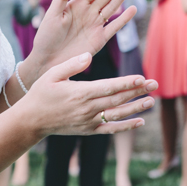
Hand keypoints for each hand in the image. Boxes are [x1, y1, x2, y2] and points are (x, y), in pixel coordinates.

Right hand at [20, 53, 156, 136]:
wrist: (32, 120)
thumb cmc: (41, 93)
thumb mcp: (52, 74)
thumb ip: (72, 64)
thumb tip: (89, 55)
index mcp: (80, 93)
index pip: (108, 87)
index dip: (127, 83)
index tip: (141, 78)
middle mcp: (87, 108)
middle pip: (117, 99)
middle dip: (138, 92)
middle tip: (155, 84)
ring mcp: (89, 121)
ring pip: (117, 114)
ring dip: (136, 108)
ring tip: (151, 101)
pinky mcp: (88, 130)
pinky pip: (111, 129)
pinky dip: (126, 126)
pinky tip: (140, 121)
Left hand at [29, 0, 136, 73]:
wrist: (48, 60)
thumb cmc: (46, 36)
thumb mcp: (51, 15)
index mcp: (77, 5)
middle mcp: (88, 13)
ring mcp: (95, 25)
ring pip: (112, 7)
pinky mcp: (100, 39)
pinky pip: (114, 27)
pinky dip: (124, 19)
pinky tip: (132, 9)